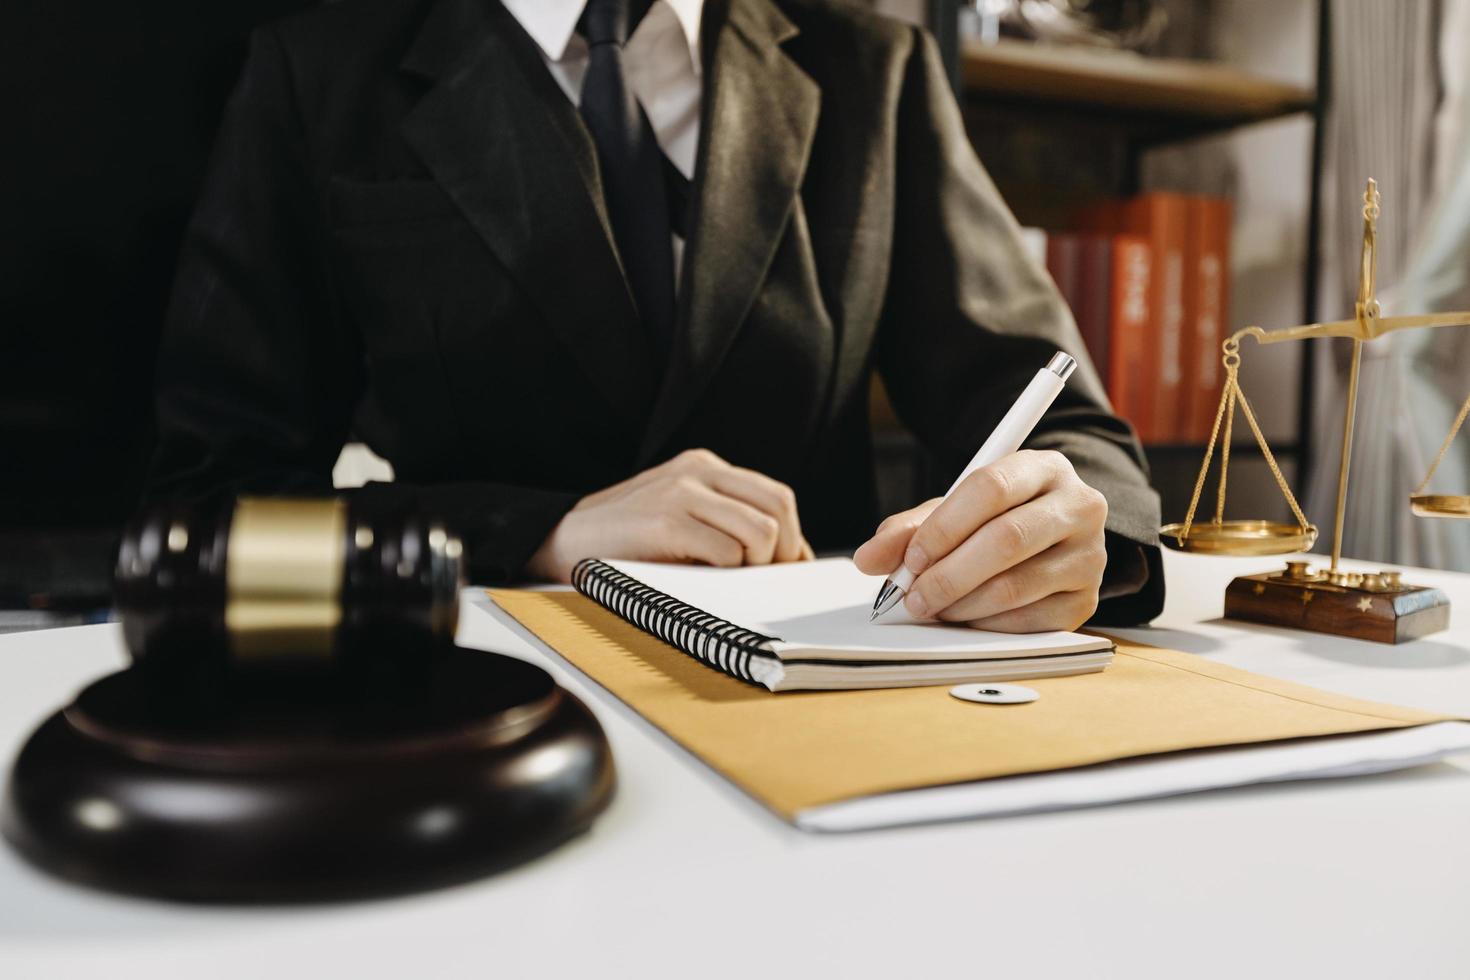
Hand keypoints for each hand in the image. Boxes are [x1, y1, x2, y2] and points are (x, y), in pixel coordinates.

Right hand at [526, 449, 813, 581]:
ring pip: (760, 532)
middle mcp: (697, 471)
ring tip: (729, 582)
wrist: (561, 541)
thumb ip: (727, 524)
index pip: (776, 496)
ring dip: (754, 567)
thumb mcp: (683, 519)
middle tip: (764, 581)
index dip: (793, 539)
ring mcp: (681, 492)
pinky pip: (727, 553)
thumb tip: (789, 560)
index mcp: (704, 466)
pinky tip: (700, 581)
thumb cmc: (626, 542)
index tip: (788, 571)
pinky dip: (725, 576)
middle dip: (783, 552)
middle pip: (778, 507)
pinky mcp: (666, 521)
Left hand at [852, 450, 1107, 631]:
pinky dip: (986, 624)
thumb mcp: (954, 511)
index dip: (944, 527)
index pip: (991, 488)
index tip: (911, 559)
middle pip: (1007, 539)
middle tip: (912, 596)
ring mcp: (1090, 555)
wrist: (1054, 540)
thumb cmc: (998, 519)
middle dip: (948, 575)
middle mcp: (1079, 506)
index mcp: (1044, 468)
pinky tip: (966, 618)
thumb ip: (910, 530)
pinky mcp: (1086, 599)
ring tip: (934, 607)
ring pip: (1016, 586)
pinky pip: (1028, 620)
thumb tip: (868, 559)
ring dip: (962, 605)